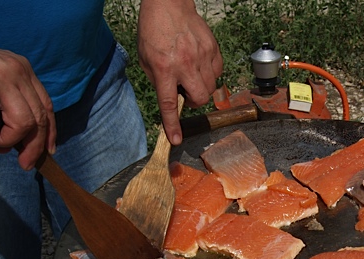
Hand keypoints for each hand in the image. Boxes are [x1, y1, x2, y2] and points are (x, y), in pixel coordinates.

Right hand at [0, 42, 55, 169]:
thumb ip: (10, 105)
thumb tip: (21, 145)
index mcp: (20, 67)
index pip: (46, 105)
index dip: (50, 132)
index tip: (48, 152)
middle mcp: (15, 71)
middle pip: (39, 118)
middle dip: (33, 147)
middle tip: (25, 164)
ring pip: (23, 125)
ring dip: (6, 140)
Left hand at [137, 0, 222, 144]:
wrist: (168, 4)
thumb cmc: (154, 30)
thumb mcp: (146, 59)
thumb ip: (158, 80)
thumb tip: (172, 96)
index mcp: (164, 68)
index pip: (169, 104)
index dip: (172, 124)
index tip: (176, 139)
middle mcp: (185, 64)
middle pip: (199, 99)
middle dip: (193, 101)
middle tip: (185, 91)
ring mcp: (202, 56)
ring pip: (210, 88)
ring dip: (201, 88)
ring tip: (191, 75)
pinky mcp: (213, 49)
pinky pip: (217, 72)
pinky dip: (210, 74)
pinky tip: (200, 64)